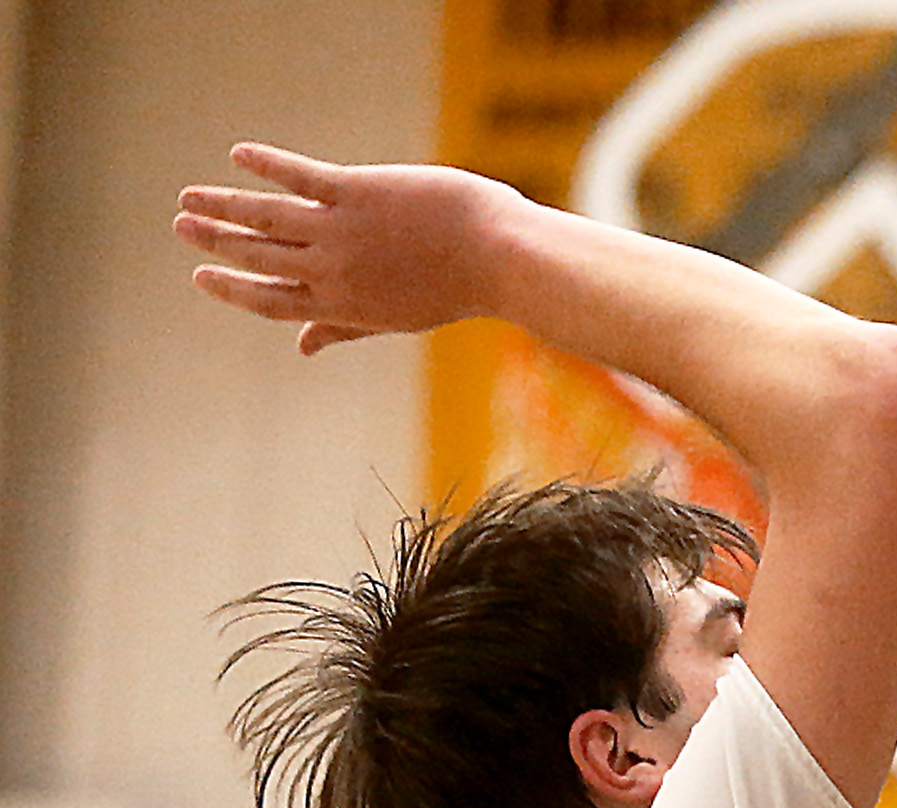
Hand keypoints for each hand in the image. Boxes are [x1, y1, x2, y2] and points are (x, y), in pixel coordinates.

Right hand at [175, 145, 520, 354]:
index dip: (232, 289)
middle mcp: (334, 272)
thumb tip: (302, 347)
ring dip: (223, 206)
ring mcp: (343, 231)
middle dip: (216, 242)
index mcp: (344, 305)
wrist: (500, 258)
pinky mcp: (357, 191)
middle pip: (259, 258)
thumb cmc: (455, 287)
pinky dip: (267, 165)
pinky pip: (300, 177)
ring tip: (189, 197)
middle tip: (181, 225)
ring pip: (266, 218)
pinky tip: (239, 154)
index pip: (272, 301)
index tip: (201, 276)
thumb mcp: (397, 316)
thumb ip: (345, 326)